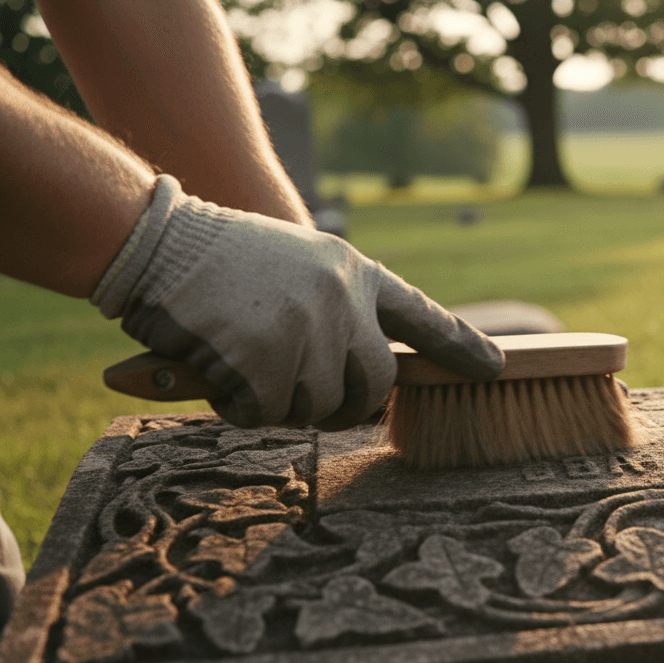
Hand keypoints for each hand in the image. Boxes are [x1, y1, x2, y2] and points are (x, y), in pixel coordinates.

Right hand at [91, 175, 502, 429]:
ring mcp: (308, 331)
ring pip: (317, 406)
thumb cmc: (224, 256)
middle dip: (347, 405)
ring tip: (244, 361)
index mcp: (357, 274)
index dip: (460, 346)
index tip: (494, 368)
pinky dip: (239, 405)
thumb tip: (373, 378)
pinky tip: (216, 367)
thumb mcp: (301, 263)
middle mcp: (344, 302)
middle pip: (376, 386)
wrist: (158, 237)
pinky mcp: (264, 359)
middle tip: (306, 397)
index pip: (423, 317)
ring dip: (281, 402)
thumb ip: (341, 307)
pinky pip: (265, 413)